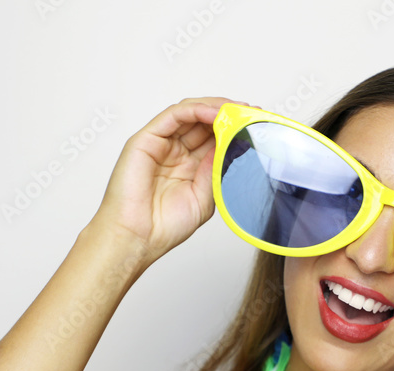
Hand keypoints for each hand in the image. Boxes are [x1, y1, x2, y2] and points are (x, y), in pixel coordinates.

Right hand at [89, 97, 238, 264]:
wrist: (137, 239)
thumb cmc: (164, 226)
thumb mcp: (204, 197)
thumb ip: (215, 169)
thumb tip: (231, 145)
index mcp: (189, 166)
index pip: (213, 138)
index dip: (234, 129)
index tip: (256, 125)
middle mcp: (174, 151)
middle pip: (203, 122)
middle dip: (229, 114)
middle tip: (251, 112)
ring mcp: (160, 144)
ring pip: (190, 113)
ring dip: (215, 108)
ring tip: (237, 109)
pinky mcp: (145, 139)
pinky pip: (173, 115)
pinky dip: (196, 110)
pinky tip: (215, 113)